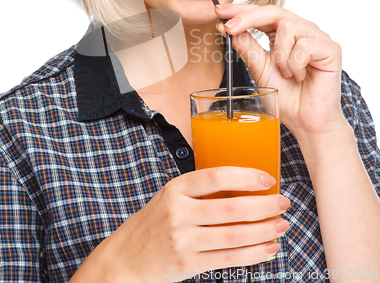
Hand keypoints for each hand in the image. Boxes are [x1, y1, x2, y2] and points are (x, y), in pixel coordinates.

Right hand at [95, 167, 289, 282]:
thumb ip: (200, 192)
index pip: (216, 176)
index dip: (246, 176)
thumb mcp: (171, 197)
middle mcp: (178, 212)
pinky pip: (228, 259)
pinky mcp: (187, 265)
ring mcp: (182, 240)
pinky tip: (268, 248)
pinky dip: (253, 254)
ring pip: (234, 236)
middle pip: (231, 208)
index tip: (268, 179)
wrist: (124, 259)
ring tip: (281, 226)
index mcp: (175, 188)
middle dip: (264, 206)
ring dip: (264, 231)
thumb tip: (246, 188)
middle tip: (283, 203)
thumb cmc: (154, 223)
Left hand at [215, 3, 344, 141]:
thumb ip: (247, 48)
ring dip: (279, 54)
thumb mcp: (259, 70)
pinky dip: (295, 64)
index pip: (262, 13)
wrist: (306, 122)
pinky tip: (299, 77)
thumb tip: (227, 28)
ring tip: (285, 73)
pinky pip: (304, 45)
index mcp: (285, 33)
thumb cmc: (286, 97)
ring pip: (288, 27)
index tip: (218, 10)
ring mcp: (318, 38)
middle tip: (230, 28)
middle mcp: (302, 30)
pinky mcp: (331, 49)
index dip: (241, 9)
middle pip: (274, 11)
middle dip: (248, 17)